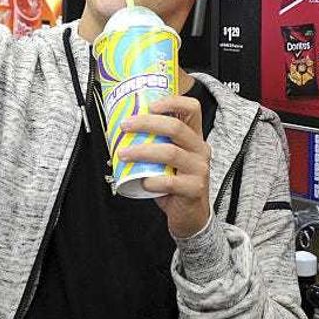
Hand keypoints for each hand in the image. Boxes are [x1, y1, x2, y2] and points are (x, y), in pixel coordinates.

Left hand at [118, 95, 211, 238]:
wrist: (190, 216)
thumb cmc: (175, 184)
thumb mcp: (167, 160)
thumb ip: (152, 144)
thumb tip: (119, 133)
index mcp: (193, 137)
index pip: (192, 108)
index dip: (172, 102)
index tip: (149, 104)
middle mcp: (199, 149)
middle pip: (176, 127)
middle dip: (146, 123)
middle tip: (125, 126)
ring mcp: (199, 169)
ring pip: (170, 152)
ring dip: (142, 151)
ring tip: (123, 154)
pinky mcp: (194, 189)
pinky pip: (170, 182)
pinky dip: (152, 181)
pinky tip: (143, 182)